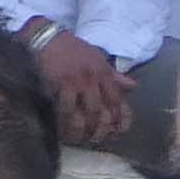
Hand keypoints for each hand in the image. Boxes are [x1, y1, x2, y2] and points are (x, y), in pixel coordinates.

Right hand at [35, 27, 133, 150]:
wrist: (46, 38)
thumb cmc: (71, 49)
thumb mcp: (97, 58)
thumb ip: (114, 75)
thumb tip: (133, 87)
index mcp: (105, 73)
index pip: (119, 100)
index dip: (122, 119)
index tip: (120, 132)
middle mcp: (95, 79)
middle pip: (104, 110)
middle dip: (102, 129)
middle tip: (96, 140)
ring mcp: (79, 82)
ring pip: (88, 113)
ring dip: (85, 130)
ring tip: (79, 139)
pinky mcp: (61, 85)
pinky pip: (66, 109)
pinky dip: (65, 123)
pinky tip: (62, 131)